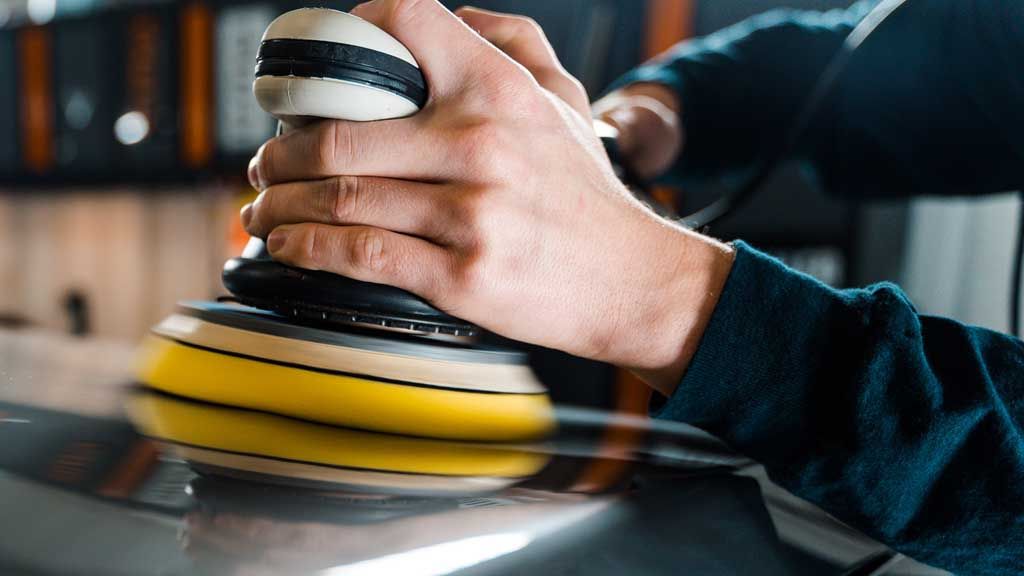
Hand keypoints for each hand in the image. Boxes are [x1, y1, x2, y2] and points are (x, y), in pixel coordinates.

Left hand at [242, 0, 732, 393]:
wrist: (632, 281)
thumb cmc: (587, 195)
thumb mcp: (566, 104)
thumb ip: (516, 44)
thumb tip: (457, 15)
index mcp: (498, 91)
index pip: (403, 23)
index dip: (344, 32)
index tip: (310, 71)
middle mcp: (480, 144)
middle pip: (338, 132)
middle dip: (279, 150)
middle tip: (265, 160)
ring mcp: (470, 213)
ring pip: (339, 197)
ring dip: (280, 202)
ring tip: (264, 205)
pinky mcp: (462, 276)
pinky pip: (360, 254)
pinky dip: (308, 247)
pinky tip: (289, 244)